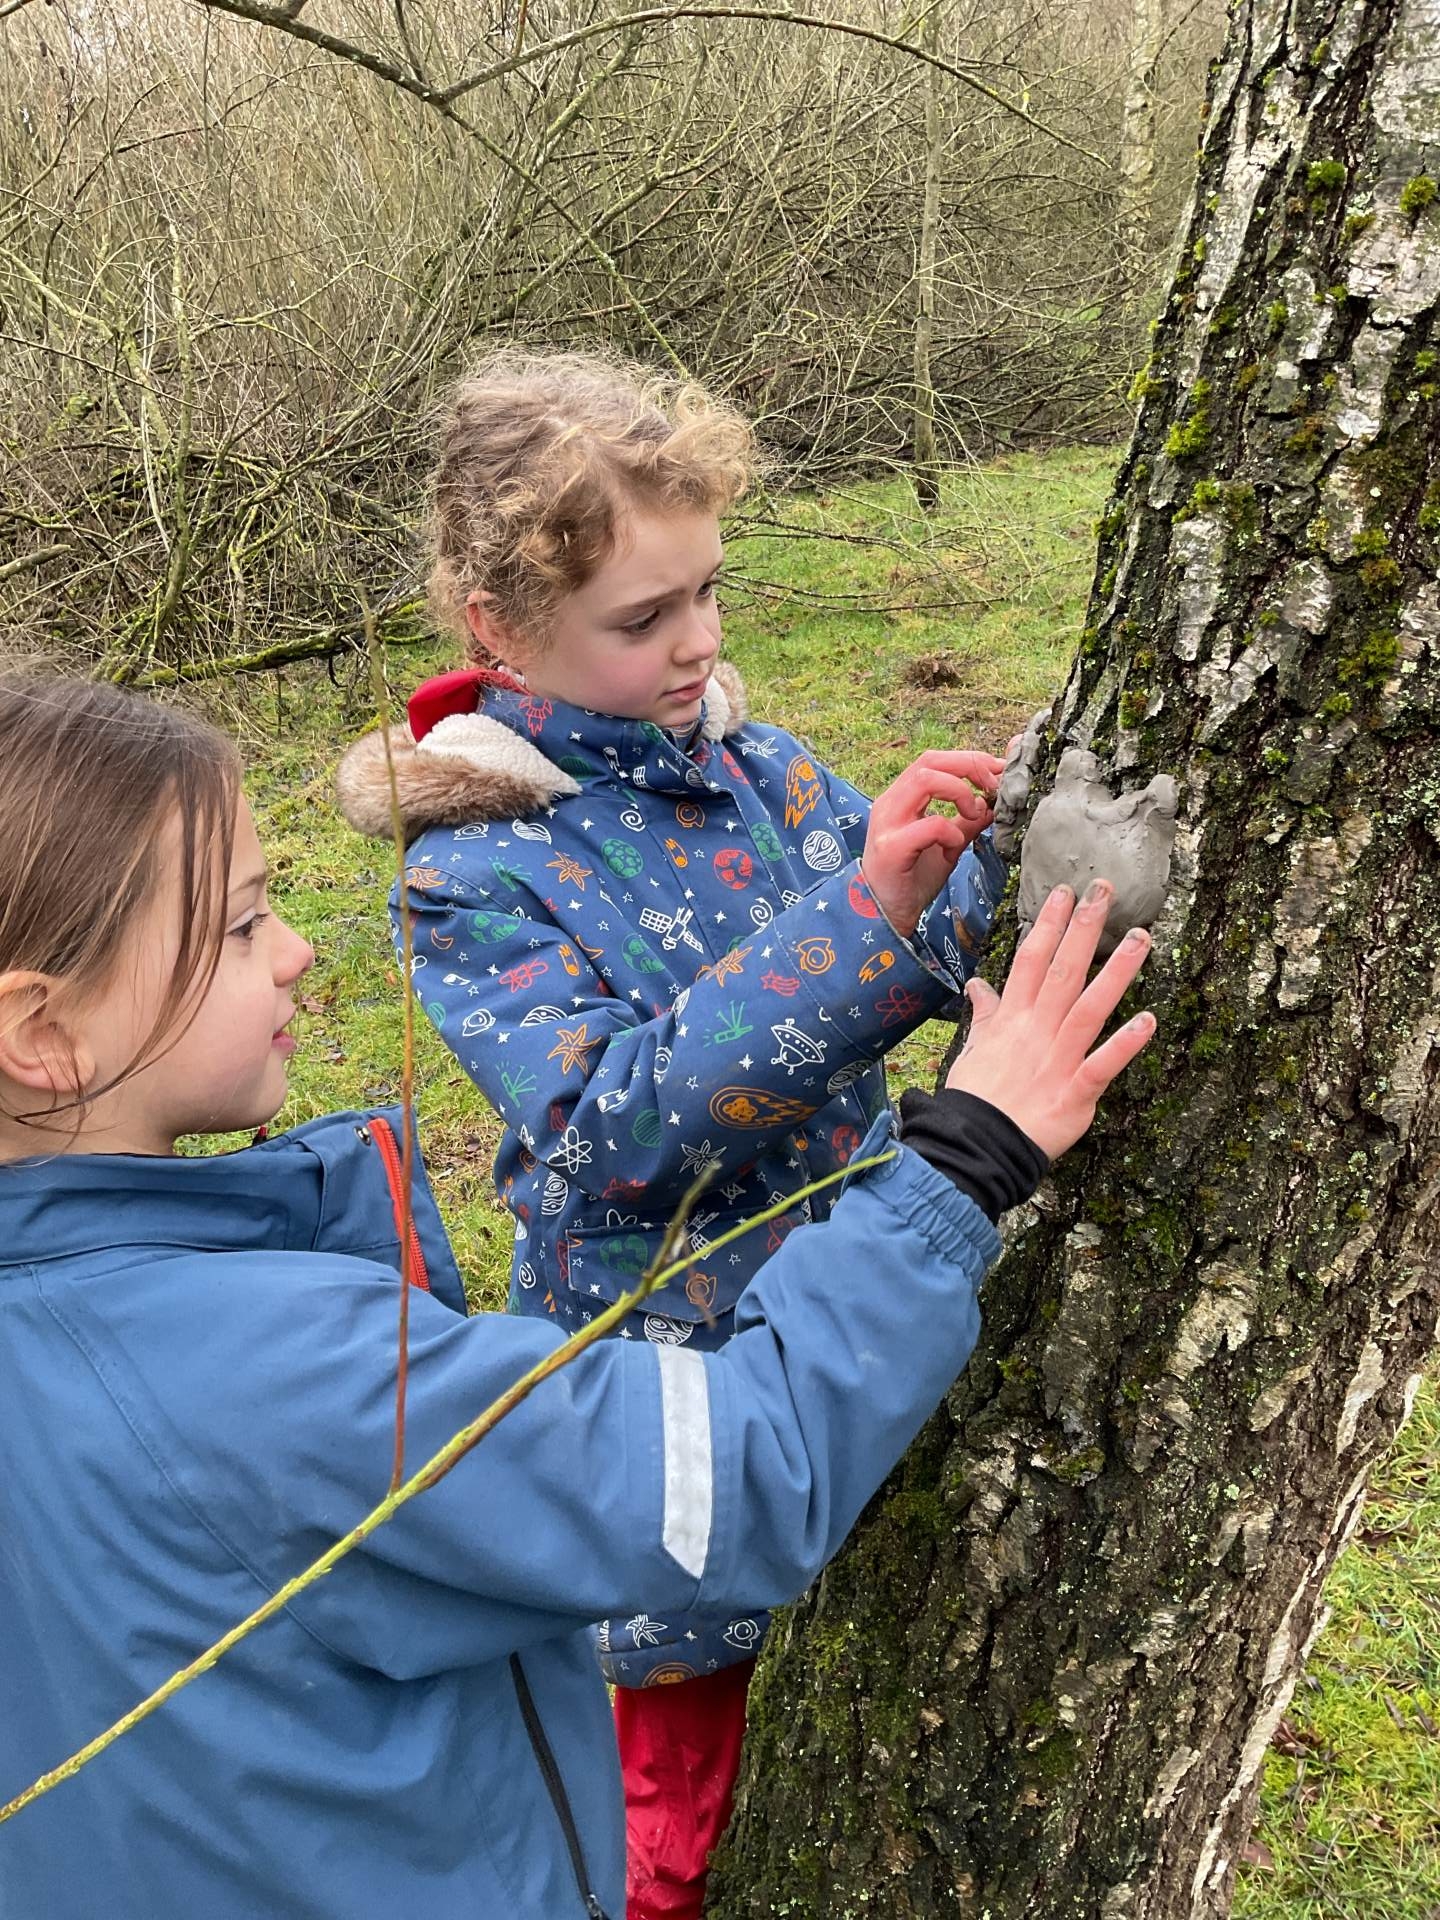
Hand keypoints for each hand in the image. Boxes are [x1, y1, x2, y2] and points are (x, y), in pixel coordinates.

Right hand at [860, 749, 1004, 937]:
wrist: (883, 916)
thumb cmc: (911, 879)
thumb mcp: (947, 846)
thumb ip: (966, 822)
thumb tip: (992, 803)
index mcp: (902, 798)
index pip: (935, 760)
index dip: (970, 761)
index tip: (998, 774)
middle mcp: (891, 803)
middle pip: (930, 761)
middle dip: (969, 766)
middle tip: (993, 787)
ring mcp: (888, 824)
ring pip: (925, 780)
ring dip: (960, 792)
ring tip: (974, 814)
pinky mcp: (892, 848)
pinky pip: (929, 825)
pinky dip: (951, 831)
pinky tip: (955, 846)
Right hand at [946, 880, 1154, 1159]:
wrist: (975, 1146)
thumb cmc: (975, 1099)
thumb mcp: (973, 1050)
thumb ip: (986, 1014)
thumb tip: (979, 986)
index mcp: (1012, 1019)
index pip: (1031, 961)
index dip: (1048, 925)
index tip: (1064, 894)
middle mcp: (1037, 1031)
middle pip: (1063, 971)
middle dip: (1084, 928)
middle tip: (1104, 890)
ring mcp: (1058, 1059)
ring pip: (1090, 1007)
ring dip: (1118, 972)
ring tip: (1142, 938)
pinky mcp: (1076, 1092)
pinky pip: (1104, 1064)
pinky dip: (1126, 1043)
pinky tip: (1149, 1020)